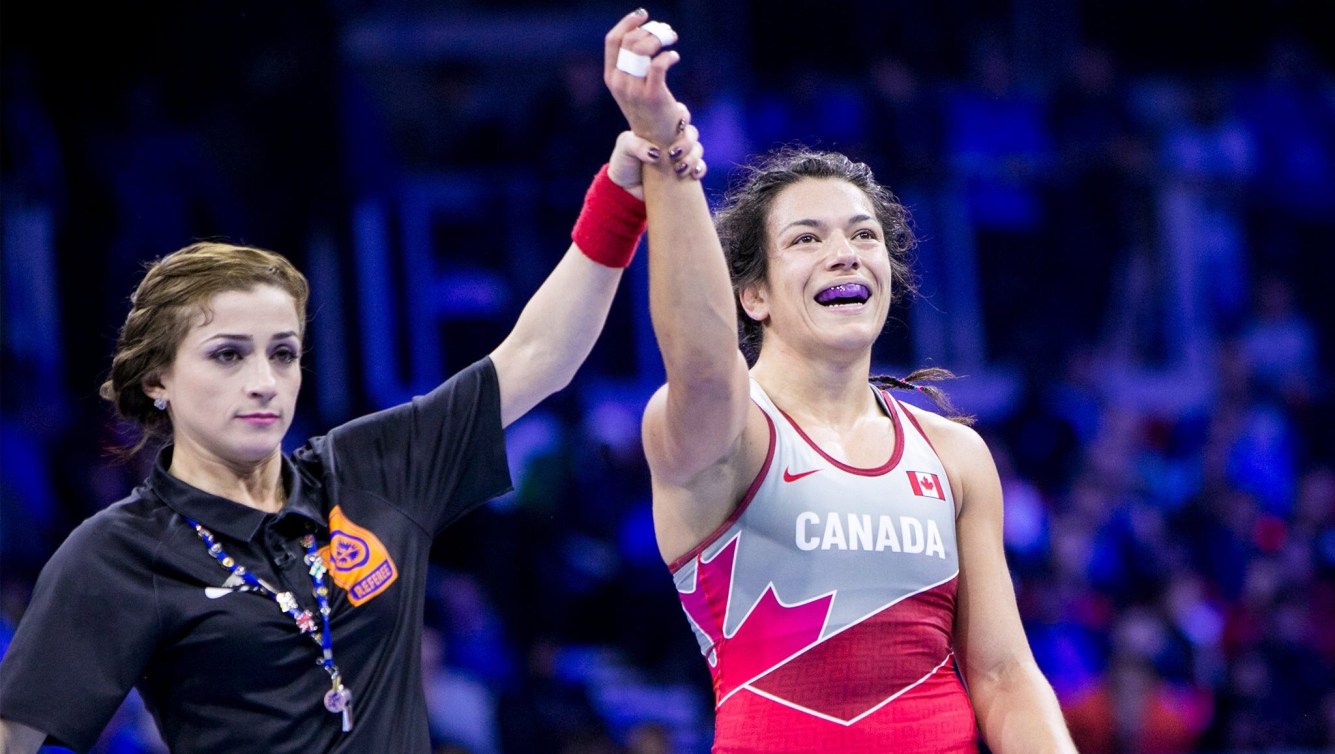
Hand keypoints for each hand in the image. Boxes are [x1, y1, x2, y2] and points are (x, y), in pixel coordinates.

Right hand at [604, 9, 686, 145]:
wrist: (656, 139)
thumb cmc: (649, 109)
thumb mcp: (634, 84)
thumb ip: (635, 62)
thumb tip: (648, 33)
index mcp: (611, 76)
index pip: (612, 40)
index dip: (627, 22)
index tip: (643, 15)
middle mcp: (619, 82)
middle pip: (629, 41)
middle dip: (650, 30)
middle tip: (666, 32)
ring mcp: (634, 90)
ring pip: (642, 49)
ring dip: (660, 39)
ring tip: (672, 40)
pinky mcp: (652, 95)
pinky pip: (658, 65)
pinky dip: (668, 56)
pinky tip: (675, 57)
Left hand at [608, 125, 707, 200]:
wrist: (625, 189)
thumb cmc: (624, 162)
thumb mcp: (624, 148)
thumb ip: (636, 144)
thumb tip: (656, 153)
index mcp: (661, 126)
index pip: (679, 113)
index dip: (683, 115)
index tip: (679, 124)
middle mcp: (673, 139)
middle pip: (691, 132)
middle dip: (687, 142)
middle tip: (673, 153)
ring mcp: (680, 156)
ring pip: (697, 149)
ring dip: (692, 157)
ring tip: (679, 169)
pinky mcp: (685, 173)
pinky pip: (700, 167)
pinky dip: (700, 169)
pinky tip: (693, 174)